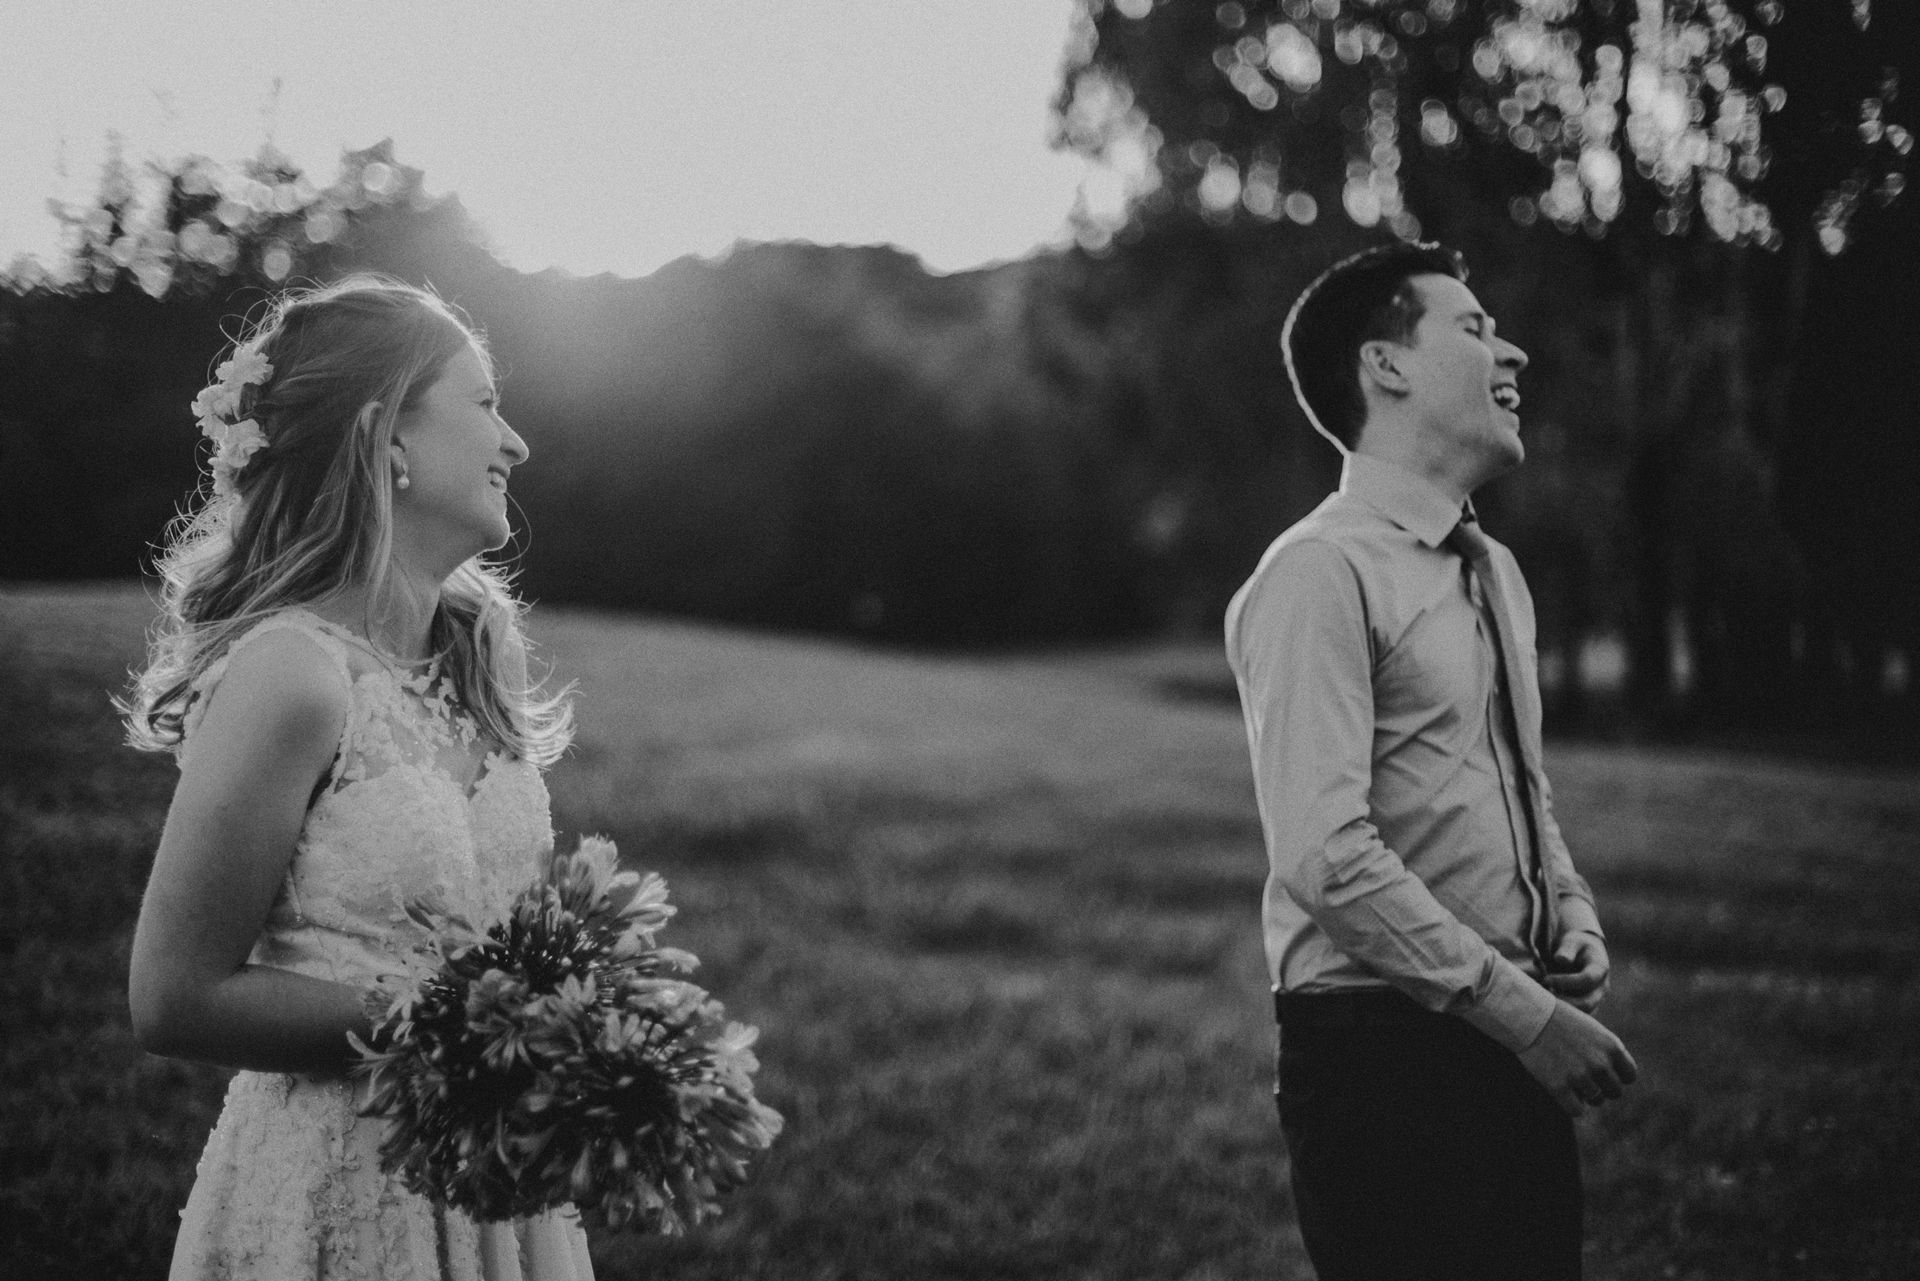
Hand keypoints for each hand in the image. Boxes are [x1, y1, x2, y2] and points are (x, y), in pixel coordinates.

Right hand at [1516, 1001, 1638, 1117]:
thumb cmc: (1558, 1019)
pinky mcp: (1559, 1087)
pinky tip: (1562, 1091)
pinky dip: (1572, 1105)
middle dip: (1602, 1087)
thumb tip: (1612, 1076)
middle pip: (1615, 1091)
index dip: (1617, 1077)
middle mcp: (1600, 1063)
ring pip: (1596, 1100)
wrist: (1527, 1016)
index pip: (1629, 1076)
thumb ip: (1606, 1051)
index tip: (1604, 1074)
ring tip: (1570, 1079)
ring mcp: (1580, 1076)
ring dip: (1585, 1094)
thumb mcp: (1591, 1029)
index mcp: (1612, 1046)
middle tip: (1585, 1078)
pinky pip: (1577, 1110)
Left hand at [1545, 931, 1609, 1012]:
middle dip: (1563, 1002)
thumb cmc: (1575, 946)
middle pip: (1587, 1003)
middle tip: (1543, 997)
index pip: (1586, 979)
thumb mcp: (1572, 942)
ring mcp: (1596, 999)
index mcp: (1600, 969)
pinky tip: (1546, 1003)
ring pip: (1580, 1013)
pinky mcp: (1586, 1006)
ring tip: (1543, 1000)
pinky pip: (1575, 1015)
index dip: (1565, 981)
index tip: (1546, 979)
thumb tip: (1561, 959)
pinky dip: (1561, 1012)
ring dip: (1561, 1009)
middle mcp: (1601, 987)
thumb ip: (1567, 949)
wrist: (1582, 952)